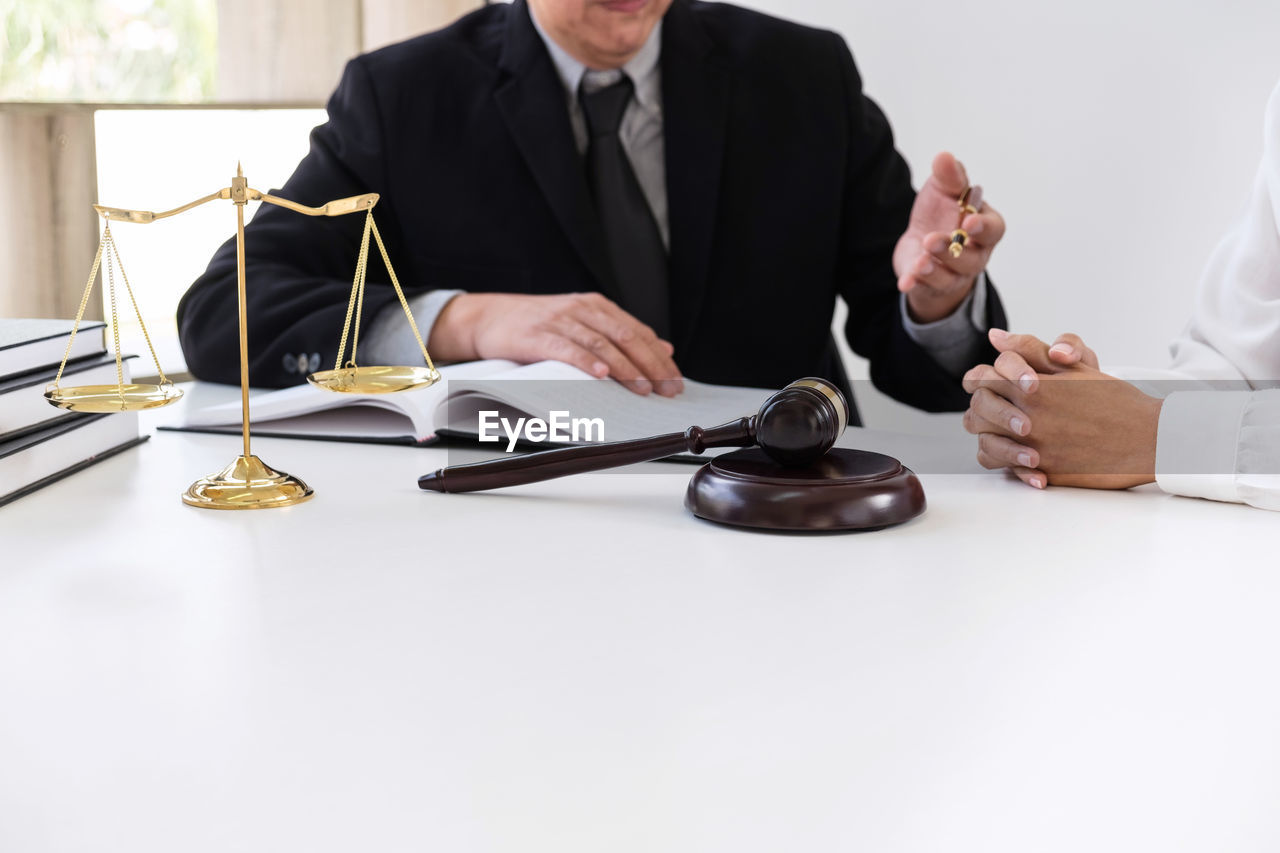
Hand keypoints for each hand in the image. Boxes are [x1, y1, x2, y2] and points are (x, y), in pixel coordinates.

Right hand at [429, 292, 682, 395]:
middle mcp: (583, 309)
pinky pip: (567, 348)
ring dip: (626, 368)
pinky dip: (587, 362)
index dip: (660, 357)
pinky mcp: (538, 335)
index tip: (676, 380)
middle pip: (626, 337)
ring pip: (602, 344)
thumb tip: (664, 347)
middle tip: (667, 389)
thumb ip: (621, 334)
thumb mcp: (582, 323)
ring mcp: (560, 320)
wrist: (488, 317)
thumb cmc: (537, 325)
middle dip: (651, 366)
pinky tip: (602, 375)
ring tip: (643, 389)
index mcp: (597, 306)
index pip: (638, 332)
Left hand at [894, 152, 1005, 322]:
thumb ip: (949, 176)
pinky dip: (915, 285)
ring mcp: (953, 273)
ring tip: (920, 261)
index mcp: (985, 228)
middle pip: (969, 258)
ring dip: (934, 269)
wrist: (922, 242)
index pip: (994, 230)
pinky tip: (905, 282)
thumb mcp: (944, 190)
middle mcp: (974, 254)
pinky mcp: (930, 284)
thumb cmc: (942, 212)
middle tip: (933, 240)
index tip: (969, 222)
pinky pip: (925, 288)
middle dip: (952, 251)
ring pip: (949, 276)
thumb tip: (944, 156)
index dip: (984, 228)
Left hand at [961, 330, 1160, 489]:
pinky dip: (1003, 460)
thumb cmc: (1112, 399)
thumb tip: (995, 336)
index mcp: (1032, 387)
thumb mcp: (1074, 367)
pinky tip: (1015, 452)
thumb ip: (1030, 350)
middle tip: (993, 406)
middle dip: (981, 405)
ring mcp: (1033, 447)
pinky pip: (1002, 468)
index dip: (980, 378)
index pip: (981, 378)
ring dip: (988, 434)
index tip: (989, 381)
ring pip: (984, 442)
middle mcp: (1027, 417)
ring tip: (1003, 429)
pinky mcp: (1042, 472)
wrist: (1148, 438)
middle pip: (977, 410)